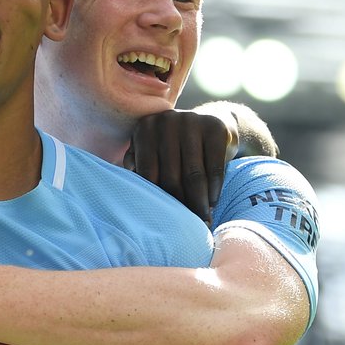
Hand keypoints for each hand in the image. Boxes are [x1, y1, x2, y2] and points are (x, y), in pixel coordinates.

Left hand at [123, 109, 236, 223]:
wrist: (210, 122)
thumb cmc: (174, 146)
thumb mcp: (152, 150)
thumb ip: (137, 165)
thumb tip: (130, 192)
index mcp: (144, 129)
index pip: (148, 172)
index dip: (157, 198)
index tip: (165, 219)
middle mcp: (165, 121)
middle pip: (171, 175)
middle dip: (180, 203)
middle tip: (186, 224)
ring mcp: (191, 121)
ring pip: (194, 173)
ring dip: (199, 200)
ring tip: (202, 219)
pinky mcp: (214, 127)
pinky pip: (213, 165)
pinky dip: (214, 187)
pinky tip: (213, 201)